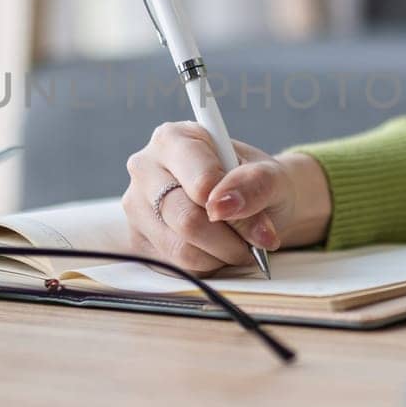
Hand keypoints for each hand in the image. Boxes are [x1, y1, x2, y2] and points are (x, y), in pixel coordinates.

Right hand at [121, 122, 332, 274]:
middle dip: (231, 238)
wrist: (248, 202)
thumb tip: (224, 205)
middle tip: (255, 238)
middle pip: (187, 220)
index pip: (201, 184)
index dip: (233, 207)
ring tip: (238, 243)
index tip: (256, 214)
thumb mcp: (270, 174)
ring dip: (221, 255)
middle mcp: (145, 169)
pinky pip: (175, 267)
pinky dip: (206, 266)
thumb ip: (255, 183)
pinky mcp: (138, 241)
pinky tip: (215, 249)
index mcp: (173, 139)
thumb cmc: (254, 181)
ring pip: (181, 249)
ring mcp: (136, 208)